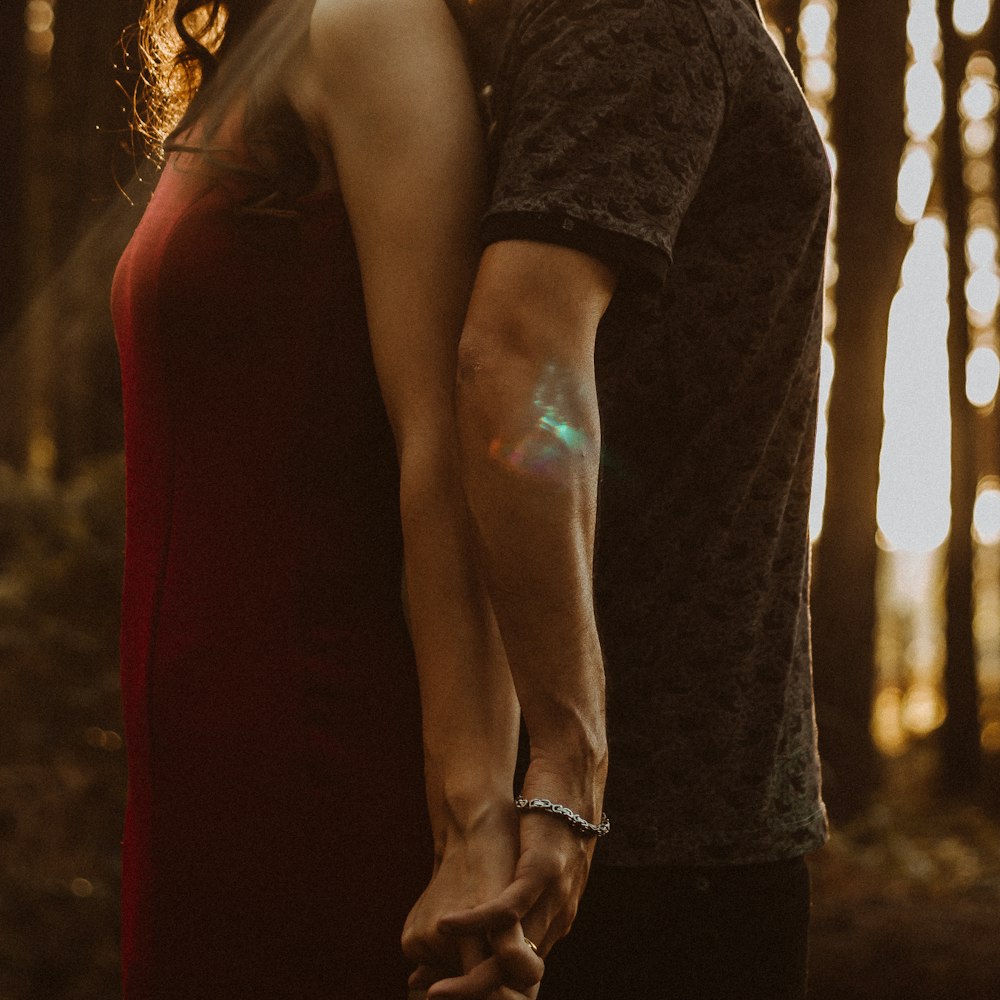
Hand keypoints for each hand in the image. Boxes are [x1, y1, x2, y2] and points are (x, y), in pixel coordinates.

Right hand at [426, 760, 603, 998]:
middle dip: (474, 994)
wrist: (573, 779)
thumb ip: (521, 902)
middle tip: (434, 998)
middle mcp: (558, 917)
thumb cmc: (550, 822)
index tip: (446, 990)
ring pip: (509, 955)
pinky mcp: (542, 868)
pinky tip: (445, 925)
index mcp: (555, 921)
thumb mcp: (537, 873)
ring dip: (470, 976)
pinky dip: (474, 922)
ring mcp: (552, 895)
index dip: (487, 991)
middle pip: (514, 976)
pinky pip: (506, 909)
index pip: (522, 978)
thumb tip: (486, 924)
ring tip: (435, 986)